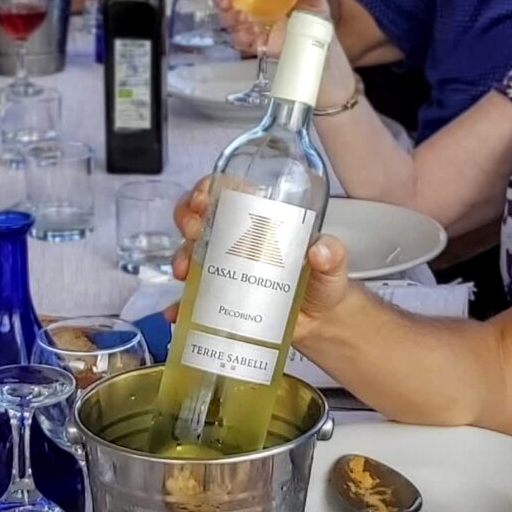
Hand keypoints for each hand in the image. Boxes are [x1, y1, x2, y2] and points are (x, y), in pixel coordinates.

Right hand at [170, 178, 352, 343]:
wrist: (321, 323)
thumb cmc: (323, 282)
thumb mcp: (332, 264)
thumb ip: (332, 254)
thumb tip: (320, 250)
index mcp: (260, 221)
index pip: (228, 192)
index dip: (209, 188)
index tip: (204, 198)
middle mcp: (236, 240)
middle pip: (200, 217)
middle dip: (188, 219)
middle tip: (195, 231)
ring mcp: (224, 269)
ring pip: (190, 253)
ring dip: (181, 257)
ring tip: (185, 271)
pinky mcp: (220, 298)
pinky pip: (193, 299)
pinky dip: (182, 305)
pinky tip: (178, 312)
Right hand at [220, 0, 326, 60]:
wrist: (317, 47)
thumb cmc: (313, 17)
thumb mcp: (316, 0)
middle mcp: (253, 3)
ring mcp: (251, 24)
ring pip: (229, 20)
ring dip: (230, 18)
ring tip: (241, 17)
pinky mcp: (254, 42)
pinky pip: (241, 40)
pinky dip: (242, 37)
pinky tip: (251, 34)